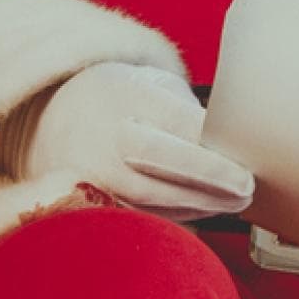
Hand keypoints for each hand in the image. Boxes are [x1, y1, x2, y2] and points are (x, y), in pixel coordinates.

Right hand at [26, 61, 253, 221]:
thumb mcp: (148, 83)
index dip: (212, 146)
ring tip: (236, 201)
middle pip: (161, 161)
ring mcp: (93, 171)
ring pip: (152, 196)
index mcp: (124, 95)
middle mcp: (105, 134)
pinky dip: (178, 215)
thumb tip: (231, 140)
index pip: (174, 122)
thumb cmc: (117, 98)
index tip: (245, 161)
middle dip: (210, 177)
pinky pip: (140, 213)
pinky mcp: (90, 201)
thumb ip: (184, 107)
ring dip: (200, 203)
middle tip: (247, 188)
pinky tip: (205, 209)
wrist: (51, 120)